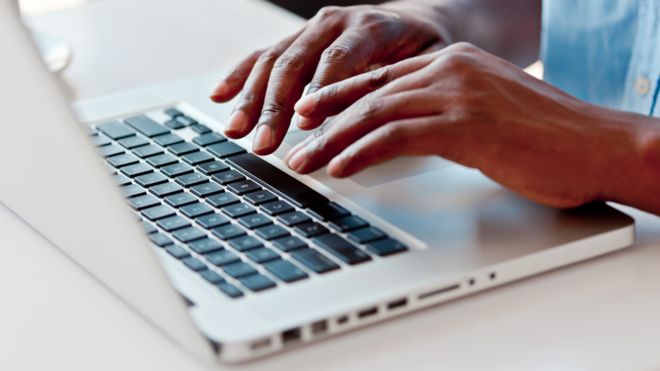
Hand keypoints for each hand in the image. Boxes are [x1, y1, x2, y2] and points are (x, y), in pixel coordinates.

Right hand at [210, 3, 448, 154]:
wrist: (415, 25)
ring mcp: (312, 30)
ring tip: (236, 129)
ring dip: (251, 98)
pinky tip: (221, 95)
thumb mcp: (427, 68)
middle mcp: (335, 23)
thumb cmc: (424, 51)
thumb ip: (399, 89)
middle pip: (296, 63)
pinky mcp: (297, 41)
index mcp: (369, 26)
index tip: (304, 123)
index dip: (319, 92)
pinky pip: (263, 56)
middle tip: (263, 143)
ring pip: (273, 61)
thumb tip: (370, 127)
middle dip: (274, 107)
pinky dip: (240, 76)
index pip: (337, 59)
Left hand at [286, 43, 645, 208]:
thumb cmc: (546, 136)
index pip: (380, 78)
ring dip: (332, 141)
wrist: (596, 145)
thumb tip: (405, 133)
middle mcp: (450, 70)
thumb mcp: (486, 113)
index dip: (339, 96)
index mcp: (453, 63)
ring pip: (374, 113)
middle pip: (368, 93)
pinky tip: (341, 167)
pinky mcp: (465, 125)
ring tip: (304, 162)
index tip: (308, 112)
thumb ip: (445, 114)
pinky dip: (363, 152)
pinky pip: (398, 136)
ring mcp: (457, 94)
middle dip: (324, 120)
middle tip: (292, 140)